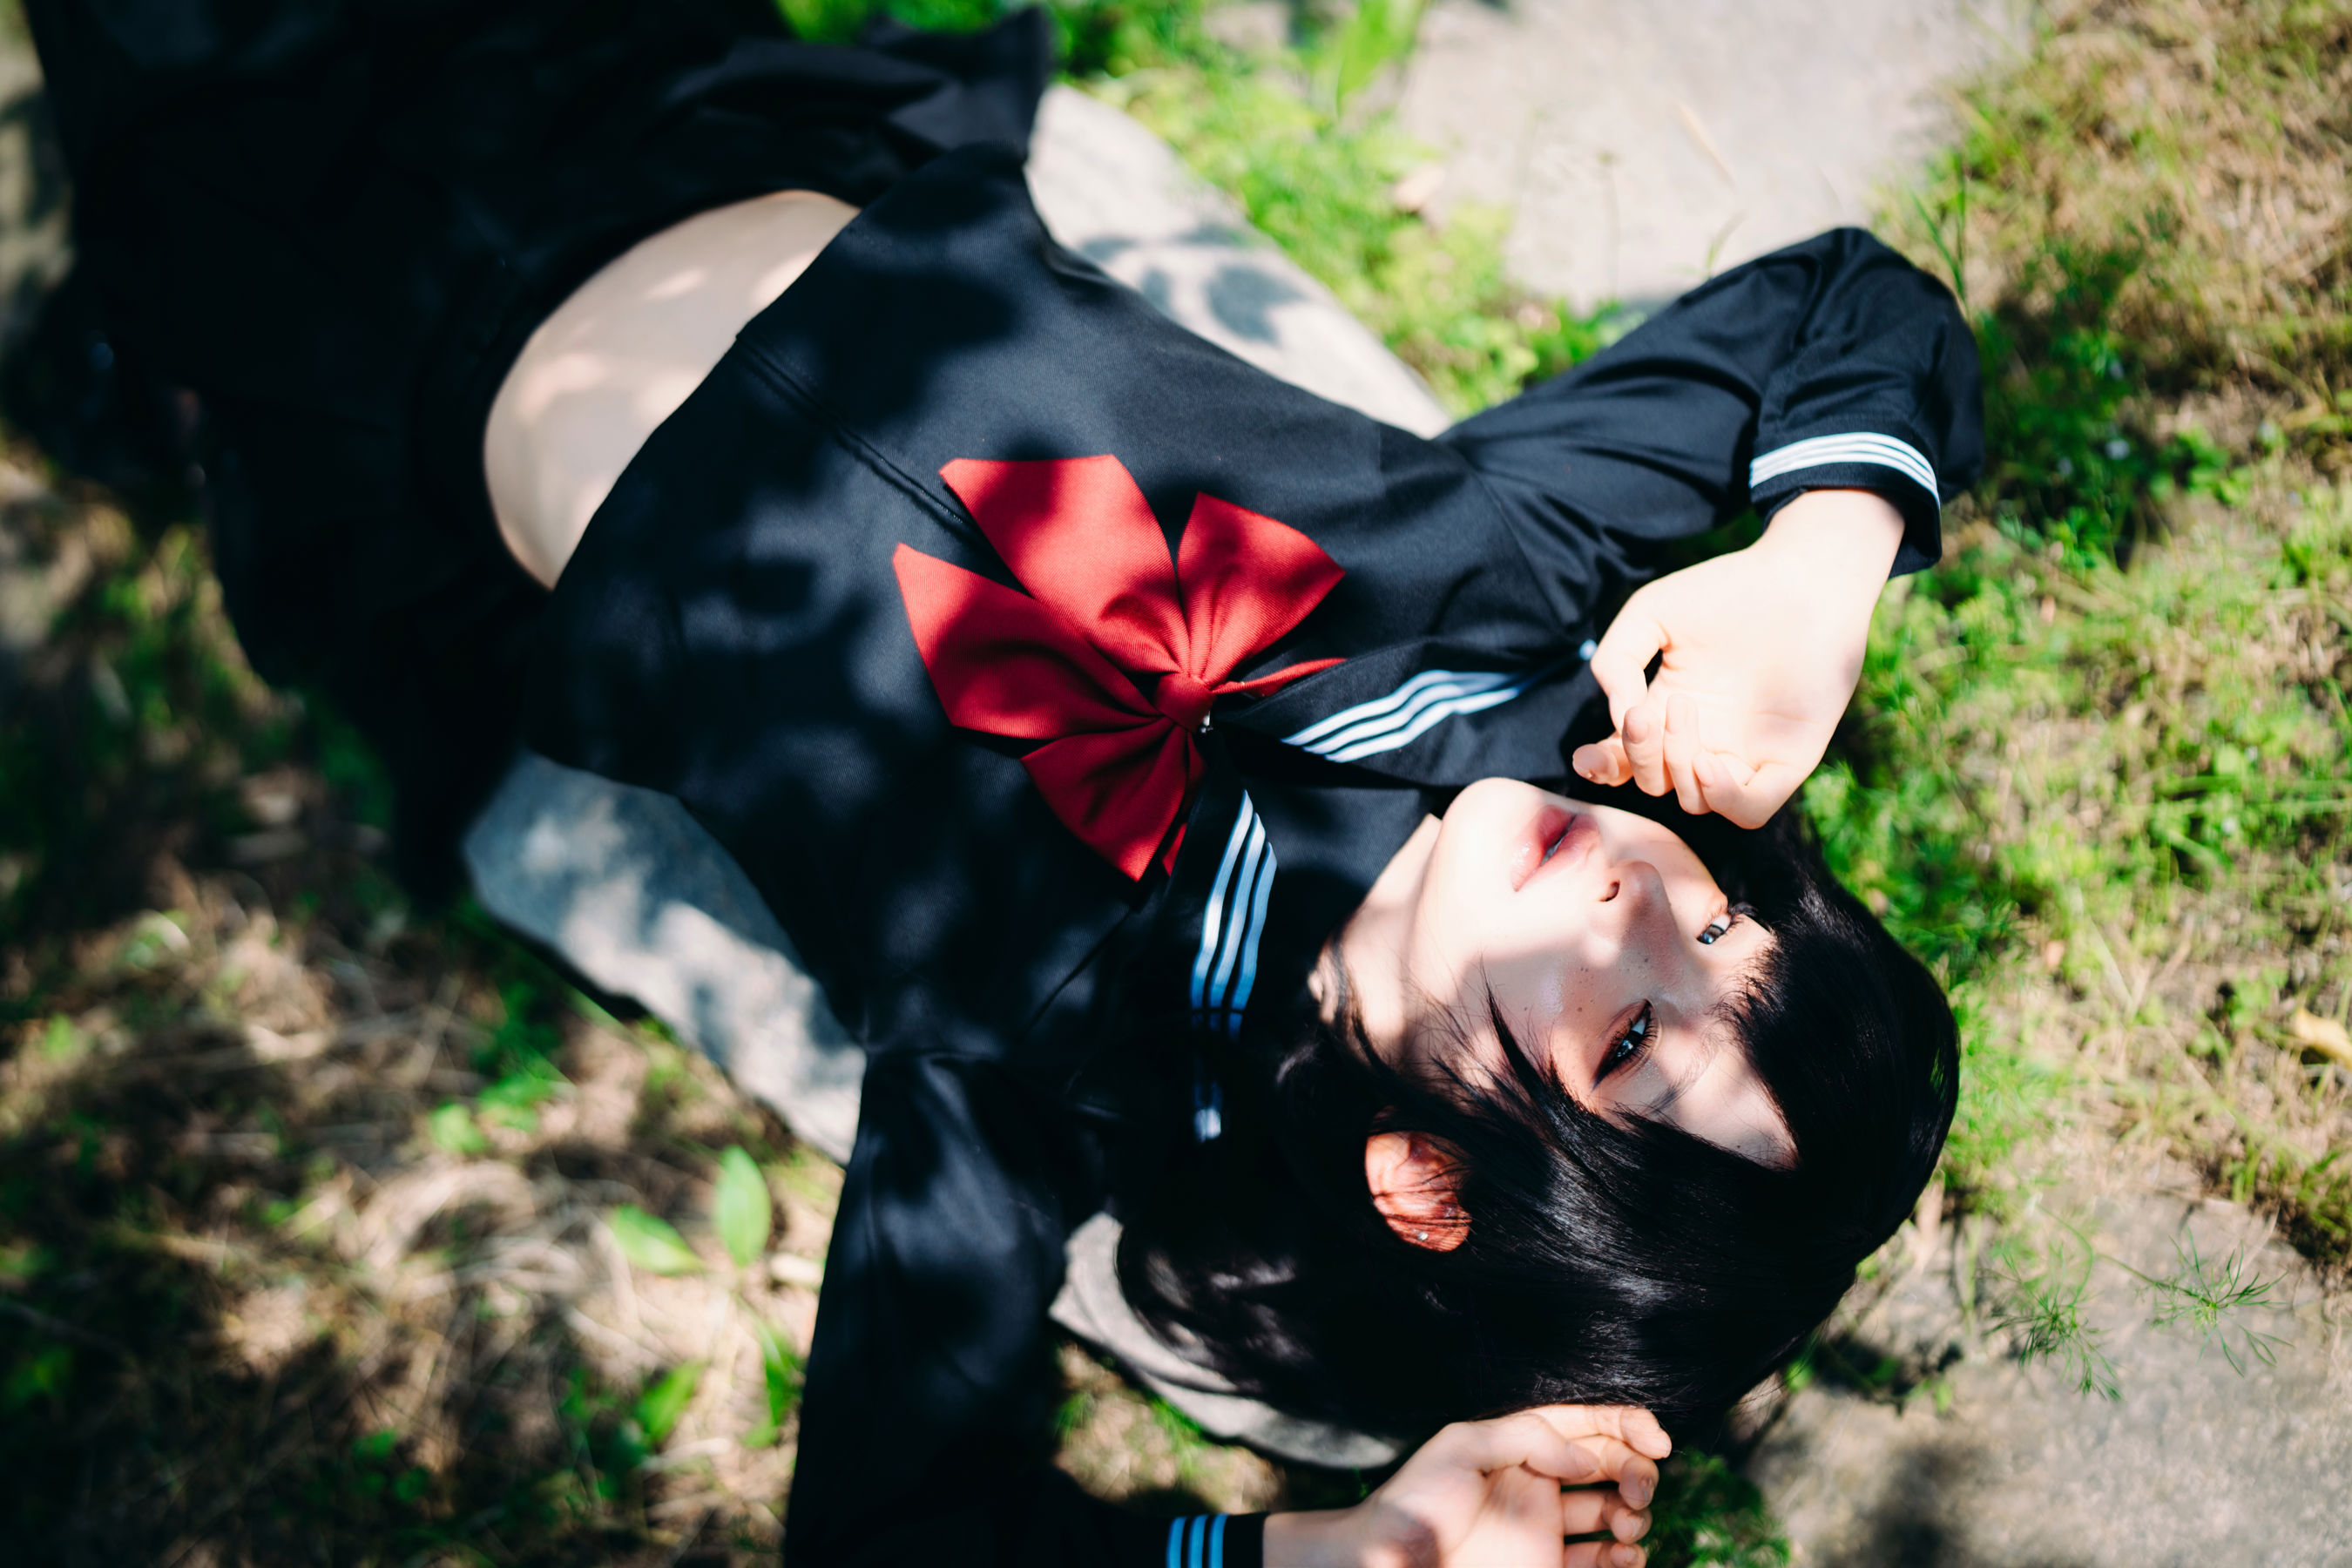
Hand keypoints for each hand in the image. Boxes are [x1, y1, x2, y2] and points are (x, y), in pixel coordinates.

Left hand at [1261, 1404, 1669, 1567]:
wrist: (1393, 1564)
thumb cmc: (1415, 1504)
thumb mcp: (1459, 1448)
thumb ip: (1525, 1437)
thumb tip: (1583, 1454)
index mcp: (1521, 1445)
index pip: (1587, 1422)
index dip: (1629, 1425)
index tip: (1656, 1441)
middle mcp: (1539, 1481)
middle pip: (1611, 1464)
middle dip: (1638, 1470)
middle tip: (1637, 1491)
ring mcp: (1546, 1526)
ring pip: (1615, 1511)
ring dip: (1636, 1513)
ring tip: (1626, 1527)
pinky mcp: (1549, 1565)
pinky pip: (1603, 1560)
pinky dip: (1626, 1557)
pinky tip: (1624, 1555)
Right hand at [1570, 489, 1904, 826]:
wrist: (1803, 580)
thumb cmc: (1728, 590)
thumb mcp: (1651, 613)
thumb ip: (1616, 660)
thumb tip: (1617, 717)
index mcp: (1668, 711)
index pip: (1627, 761)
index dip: (1602, 767)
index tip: (1588, 755)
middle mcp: (1705, 740)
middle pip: (1655, 783)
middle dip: (1640, 757)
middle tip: (1646, 715)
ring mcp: (1746, 754)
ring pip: (1695, 801)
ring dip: (1676, 768)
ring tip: (1683, 711)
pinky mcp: (1787, 762)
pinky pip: (1750, 811)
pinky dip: (1722, 798)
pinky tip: (1709, 762)